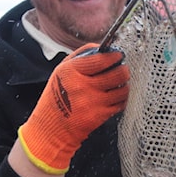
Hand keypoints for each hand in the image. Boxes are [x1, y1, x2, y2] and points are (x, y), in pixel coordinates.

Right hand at [18, 43, 128, 174]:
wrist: (51, 128)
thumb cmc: (56, 97)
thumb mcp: (61, 72)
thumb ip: (81, 57)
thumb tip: (102, 48)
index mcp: (71, 72)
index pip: (101, 59)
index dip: (114, 56)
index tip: (118, 55)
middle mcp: (83, 86)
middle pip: (117, 74)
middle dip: (123, 70)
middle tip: (122, 69)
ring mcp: (93, 102)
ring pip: (122, 89)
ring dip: (124, 85)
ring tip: (119, 83)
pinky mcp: (99, 116)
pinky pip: (120, 104)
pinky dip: (121, 99)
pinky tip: (114, 97)